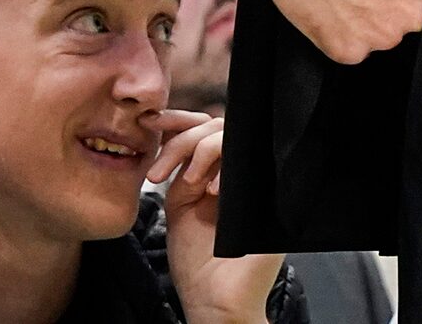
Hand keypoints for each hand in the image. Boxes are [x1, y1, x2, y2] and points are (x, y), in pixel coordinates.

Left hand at [152, 110, 282, 323]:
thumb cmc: (197, 262)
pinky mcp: (270, 195)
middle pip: (216, 126)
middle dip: (182, 140)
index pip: (205, 128)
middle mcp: (241, 173)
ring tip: (190, 185)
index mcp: (220, 173)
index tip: (150, 123)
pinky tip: (214, 192)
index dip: (178, 119)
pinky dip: (227, 168)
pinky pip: (252, 161)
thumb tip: (170, 131)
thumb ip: (180, 169)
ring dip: (201, 151)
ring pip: (231, 136)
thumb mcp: (180, 205)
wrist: (215, 302)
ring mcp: (258, 182)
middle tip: (159, 174)